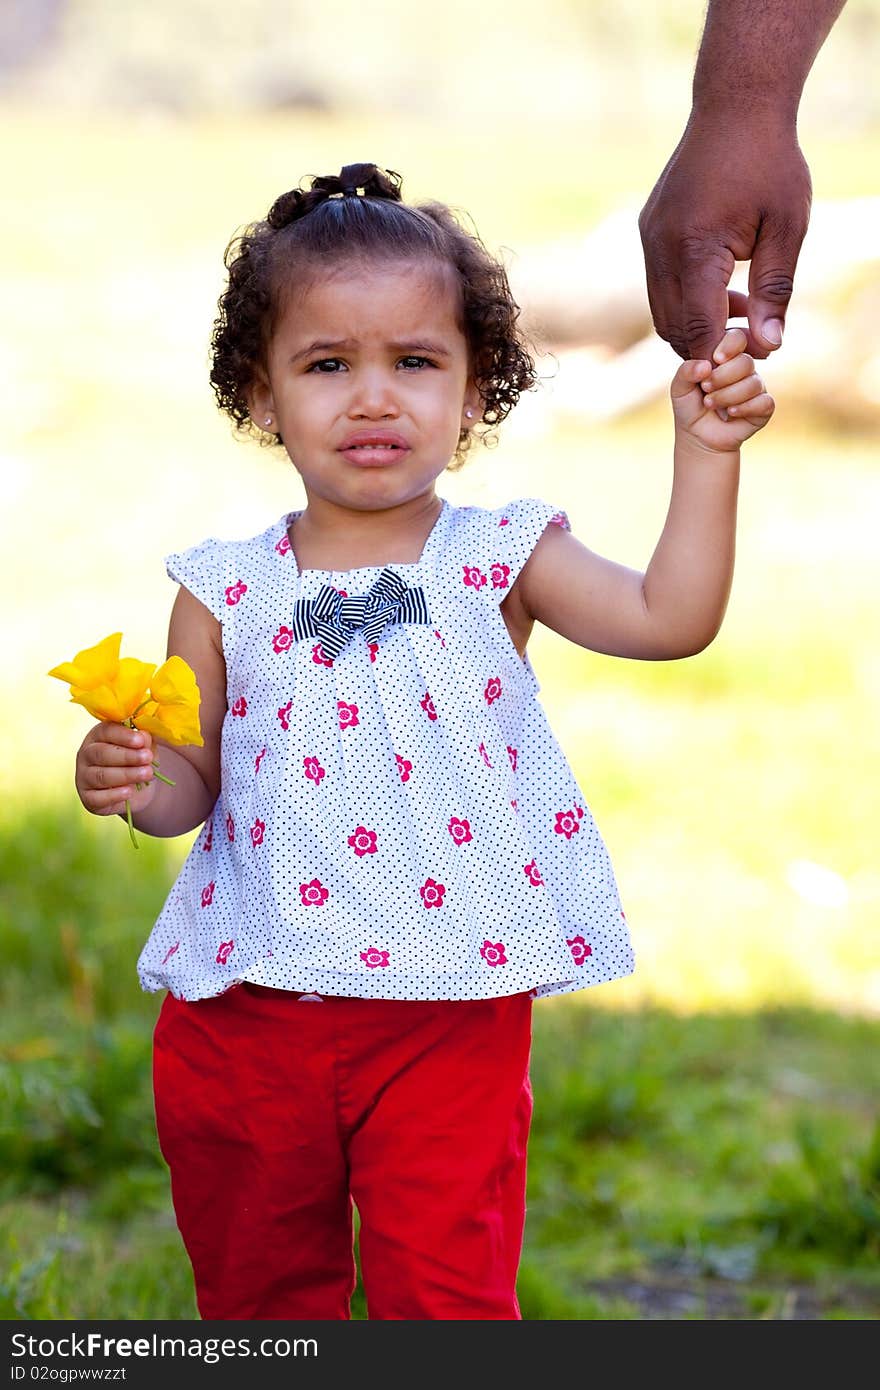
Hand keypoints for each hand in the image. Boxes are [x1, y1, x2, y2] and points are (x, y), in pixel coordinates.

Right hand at [75, 722, 156, 817]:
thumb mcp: (145, 749)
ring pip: (101, 775)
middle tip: (147, 757)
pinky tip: (129, 792)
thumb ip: (144, 742)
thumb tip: (144, 736)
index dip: (123, 735)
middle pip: (101, 753)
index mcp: (99, 736)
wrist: (138, 792)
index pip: (106, 731)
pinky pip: (97, 797)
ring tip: (147, 774)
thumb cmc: (138, 763)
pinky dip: (114, 795)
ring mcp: (84, 777)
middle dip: (126, 756)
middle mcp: (86, 754)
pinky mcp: (87, 798)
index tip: (140, 740)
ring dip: (126, 774)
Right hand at [639, 114, 811, 361]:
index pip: (699, 328)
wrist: (736, 106)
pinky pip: (660, 285)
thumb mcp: (787, 228)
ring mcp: (648, 240)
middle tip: (751, 340)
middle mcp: (660, 248)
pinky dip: (686, 300)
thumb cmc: (770, 162)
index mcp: (695, 249)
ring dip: (697, 324)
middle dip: (708, 346)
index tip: (751, 359)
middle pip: (674, 328)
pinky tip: (723, 285)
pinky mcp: (648, 232)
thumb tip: (768, 346)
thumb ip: (775, 290)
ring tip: (741, 309)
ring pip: (662, 311)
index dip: (721, 354)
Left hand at [671, 327, 774, 453]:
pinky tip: (731, 412)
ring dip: (728, 396)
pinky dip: (745, 408)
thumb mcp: (680, 388)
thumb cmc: (690, 406)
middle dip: (722, 377)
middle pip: (746, 361)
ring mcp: (756, 386)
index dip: (729, 346)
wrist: (698, 435)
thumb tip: (705, 366)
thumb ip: (686, 372)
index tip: (715, 359)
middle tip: (705, 388)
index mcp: (726, 356)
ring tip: (710, 403)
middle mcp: (744, 368)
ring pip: (753, 383)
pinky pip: (765, 402)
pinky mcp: (764, 406)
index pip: (738, 337)